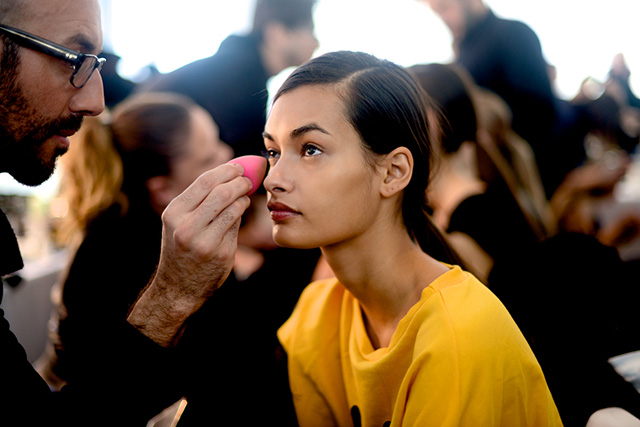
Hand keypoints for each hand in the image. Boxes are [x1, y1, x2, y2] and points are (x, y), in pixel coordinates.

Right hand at [127, 163, 252, 345]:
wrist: (178, 287)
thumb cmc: (182, 248)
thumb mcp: (179, 222)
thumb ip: (200, 200)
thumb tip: (230, 174)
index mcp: (174, 213)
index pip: (204, 182)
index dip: (226, 170)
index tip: (238, 167)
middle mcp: (186, 226)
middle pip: (222, 192)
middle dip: (239, 181)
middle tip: (248, 178)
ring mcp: (204, 241)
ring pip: (233, 207)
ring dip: (244, 196)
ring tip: (245, 194)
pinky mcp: (220, 253)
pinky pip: (236, 224)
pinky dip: (241, 212)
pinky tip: (241, 209)